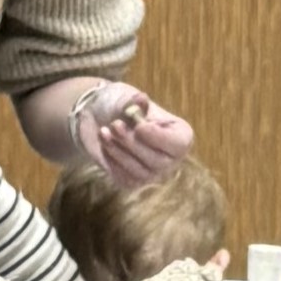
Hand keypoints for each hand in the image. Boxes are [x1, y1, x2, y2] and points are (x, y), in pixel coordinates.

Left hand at [73, 85, 196, 192]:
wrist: (100, 118)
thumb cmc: (121, 106)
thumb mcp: (128, 98)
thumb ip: (135, 101)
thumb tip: (140, 98)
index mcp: (180, 135)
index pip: (179, 144)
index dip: (158, 137)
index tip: (138, 126)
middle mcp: (172, 158)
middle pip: (158, 161)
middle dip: (132, 143)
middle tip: (115, 124)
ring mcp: (153, 173)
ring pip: (140, 172)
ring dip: (119, 151)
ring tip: (104, 131)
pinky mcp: (133, 182)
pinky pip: (124, 178)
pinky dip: (112, 160)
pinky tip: (105, 143)